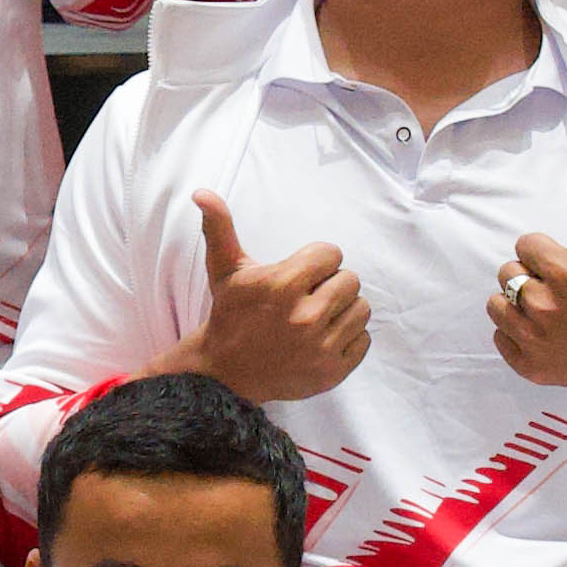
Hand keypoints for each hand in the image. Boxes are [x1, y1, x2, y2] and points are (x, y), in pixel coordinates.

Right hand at [178, 191, 373, 399]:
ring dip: (343, 310)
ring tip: (318, 317)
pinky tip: (324, 339)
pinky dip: (349, 339)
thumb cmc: (231, 315)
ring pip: (362, 309)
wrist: (225, 374)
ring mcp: (321, 348)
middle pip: (351, 280)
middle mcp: (305, 317)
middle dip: (331, 285)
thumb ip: (220, 228)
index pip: (332, 253)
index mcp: (283, 285)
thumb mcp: (225, 270)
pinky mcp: (333, 372)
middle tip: (309, 298)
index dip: (317, 262)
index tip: (301, 275)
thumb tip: (202, 193)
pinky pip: (364, 340)